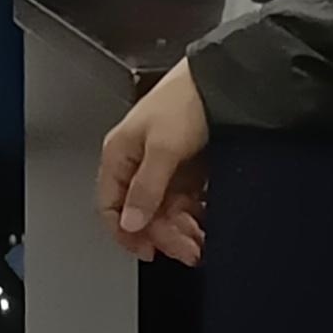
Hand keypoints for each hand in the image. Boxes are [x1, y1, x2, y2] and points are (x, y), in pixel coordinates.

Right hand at [96, 62, 212, 266]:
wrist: (222, 81)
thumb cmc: (185, 101)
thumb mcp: (163, 148)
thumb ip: (146, 188)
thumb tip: (130, 222)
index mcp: (119, 155)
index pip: (110, 206)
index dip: (126, 233)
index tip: (148, 251)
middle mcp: (137, 163)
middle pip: (141, 214)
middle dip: (164, 234)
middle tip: (189, 250)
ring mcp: (162, 166)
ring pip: (164, 211)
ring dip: (182, 229)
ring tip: (201, 241)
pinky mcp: (184, 167)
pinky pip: (183, 201)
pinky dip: (194, 215)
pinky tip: (206, 223)